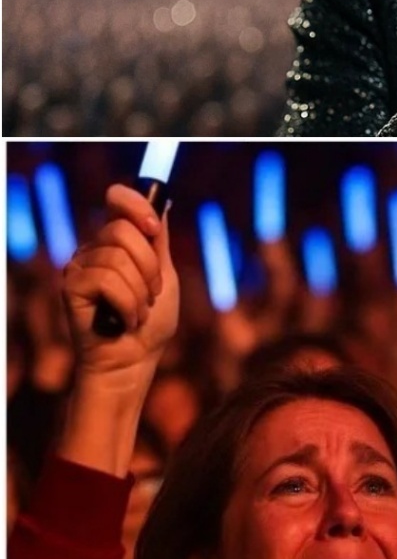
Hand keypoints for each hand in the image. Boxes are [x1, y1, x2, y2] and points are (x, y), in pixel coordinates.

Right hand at [61, 184, 177, 376]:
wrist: (135, 360)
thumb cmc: (151, 320)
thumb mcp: (163, 273)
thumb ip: (158, 240)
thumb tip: (164, 201)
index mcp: (117, 240)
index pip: (117, 198)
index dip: (137, 204)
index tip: (155, 228)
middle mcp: (94, 248)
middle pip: (124, 229)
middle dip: (149, 266)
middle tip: (153, 293)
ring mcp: (79, 266)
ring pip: (118, 258)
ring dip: (140, 291)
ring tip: (139, 311)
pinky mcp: (71, 286)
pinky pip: (106, 280)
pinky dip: (127, 304)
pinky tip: (125, 321)